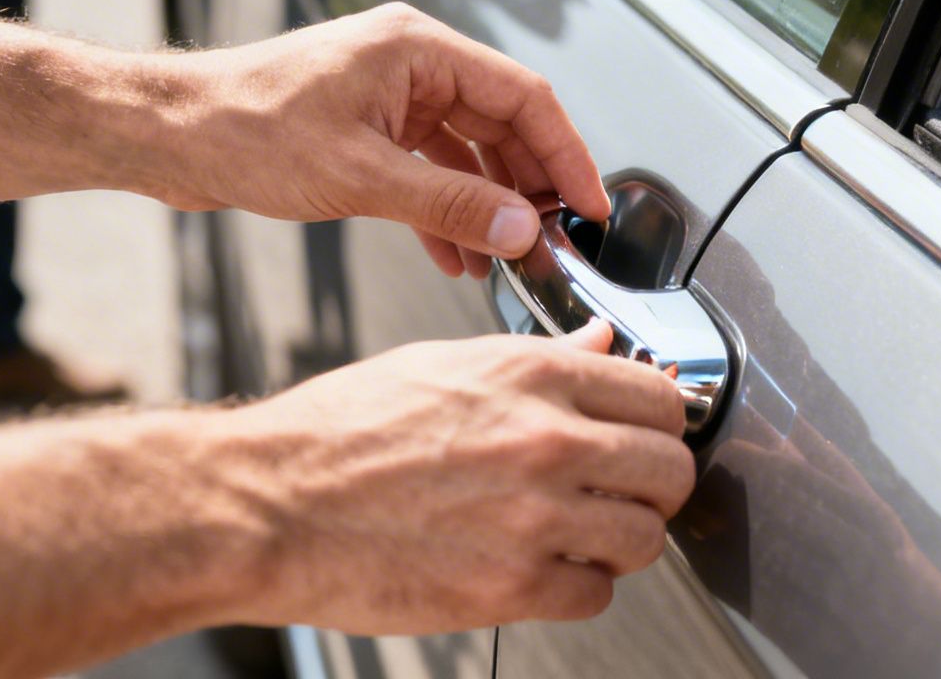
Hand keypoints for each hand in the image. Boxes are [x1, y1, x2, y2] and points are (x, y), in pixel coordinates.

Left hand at [162, 3, 612, 275]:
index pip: (524, 96)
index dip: (567, 153)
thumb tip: (521, 230)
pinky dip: (449, 211)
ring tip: (510, 258)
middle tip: (557, 240)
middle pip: (503, 124)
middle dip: (531, 186)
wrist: (165, 136)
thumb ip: (450, 206)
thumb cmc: (242, 130)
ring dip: (490, 206)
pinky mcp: (367, 129)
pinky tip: (458, 257)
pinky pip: (430, 170)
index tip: (591, 205)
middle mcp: (411, 64)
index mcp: (418, 49)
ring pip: (469, 152)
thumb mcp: (360, 177)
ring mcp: (389, 97)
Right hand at [216, 321, 694, 631]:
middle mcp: (547, 440)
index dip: (660, 420)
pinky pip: (596, 594)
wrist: (269, 503)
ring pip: (646, 537)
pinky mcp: (511, 586)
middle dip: (654, 483)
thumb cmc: (340, 431)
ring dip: (622, 539)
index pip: (661, 396)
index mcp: (534, 374)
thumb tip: (601, 345)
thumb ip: (541, 359)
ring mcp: (535, 517)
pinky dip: (580, 588)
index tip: (647, 434)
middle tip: (625, 489)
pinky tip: (545, 568)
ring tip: (584, 532)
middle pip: (671, 469)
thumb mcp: (447, 362)